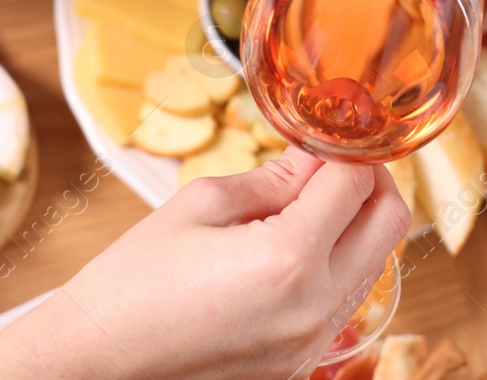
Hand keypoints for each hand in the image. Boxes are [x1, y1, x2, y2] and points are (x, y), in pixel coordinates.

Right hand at [0, 149, 409, 379]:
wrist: (97, 360)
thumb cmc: (135, 279)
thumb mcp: (203, 204)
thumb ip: (275, 177)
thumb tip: (318, 151)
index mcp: (290, 258)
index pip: (357, 182)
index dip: (348, 145)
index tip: (330, 130)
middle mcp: (315, 307)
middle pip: (390, 224)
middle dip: (368, 181)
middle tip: (331, 162)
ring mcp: (312, 343)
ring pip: (374, 264)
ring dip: (353, 225)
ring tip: (304, 206)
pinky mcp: (301, 364)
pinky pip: (344, 303)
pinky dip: (333, 267)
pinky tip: (289, 251)